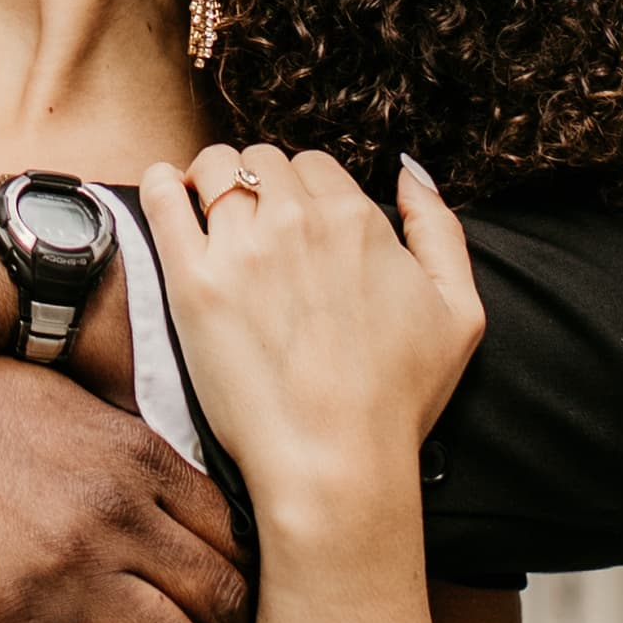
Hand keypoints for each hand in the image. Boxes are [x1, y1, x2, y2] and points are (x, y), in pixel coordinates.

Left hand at [142, 149, 480, 560]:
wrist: (335, 462)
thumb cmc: (398, 399)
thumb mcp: (460, 312)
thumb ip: (440, 230)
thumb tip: (410, 173)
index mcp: (357, 220)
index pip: (315, 166)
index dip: (304, 191)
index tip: (295, 223)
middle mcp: (298, 221)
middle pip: (263, 161)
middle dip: (259, 182)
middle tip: (253, 223)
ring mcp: (241, 249)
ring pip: (215, 167)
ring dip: (212, 179)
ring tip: (208, 208)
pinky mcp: (193, 281)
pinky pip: (164, 198)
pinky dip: (163, 184)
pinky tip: (168, 192)